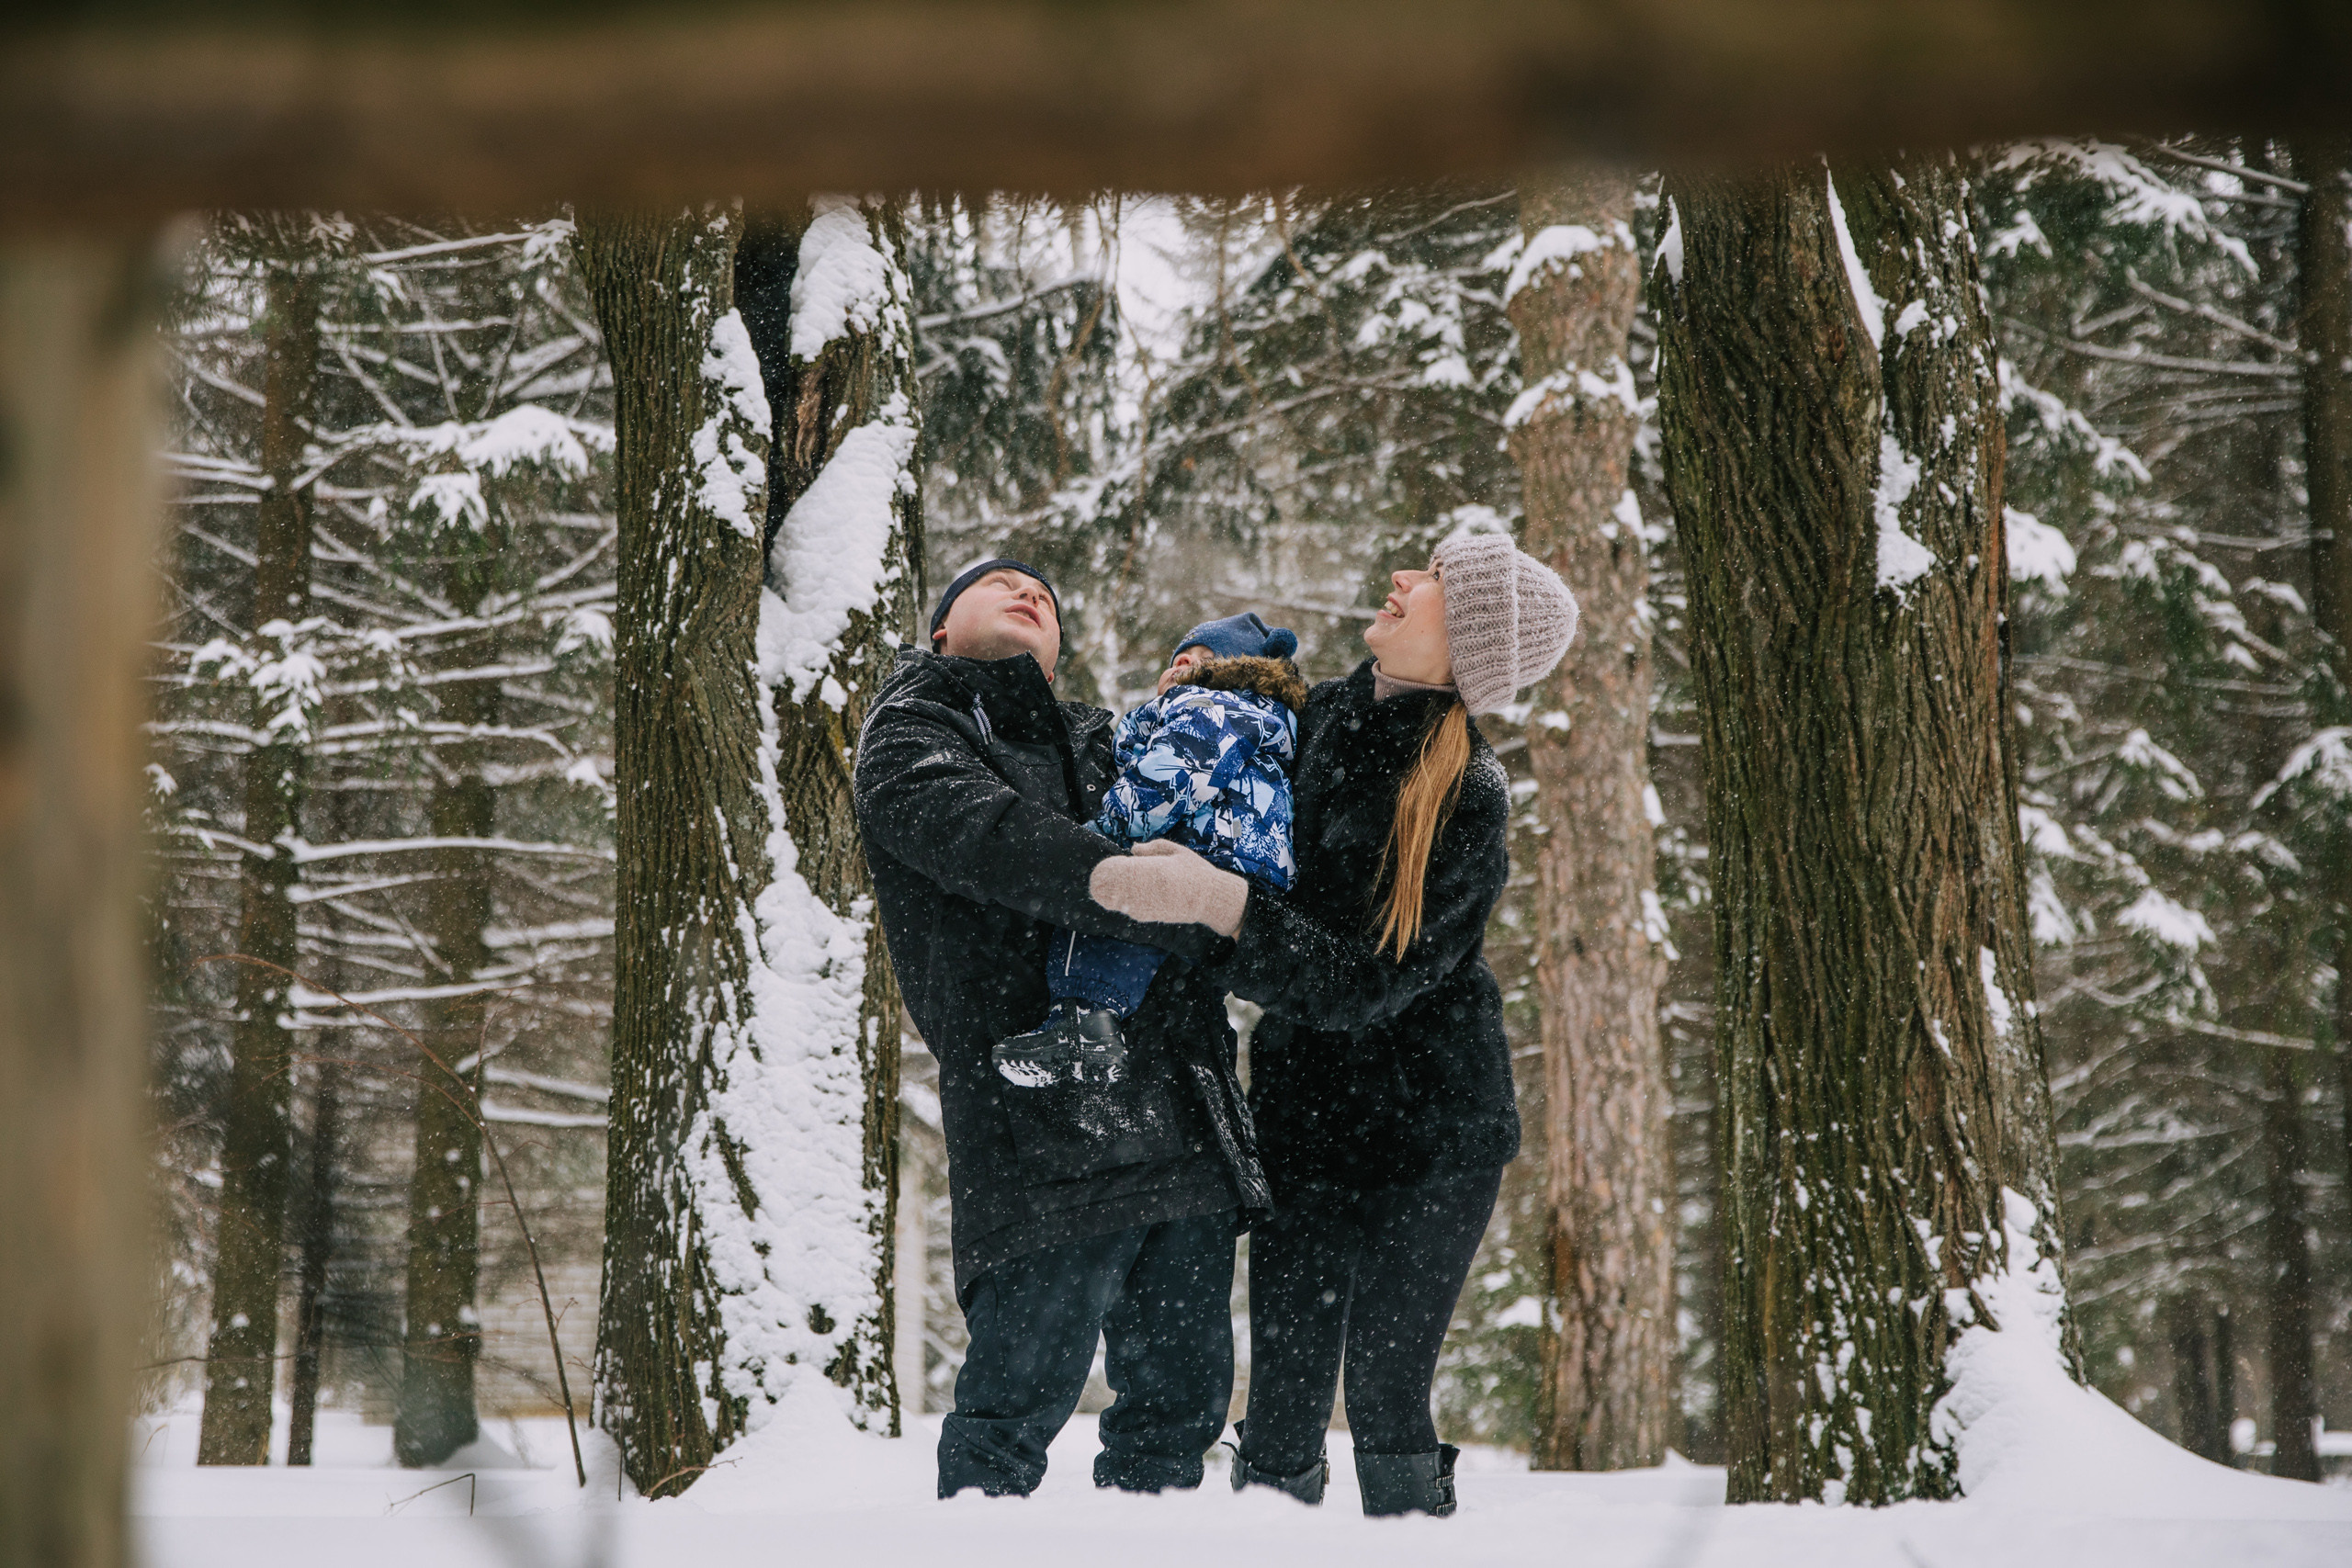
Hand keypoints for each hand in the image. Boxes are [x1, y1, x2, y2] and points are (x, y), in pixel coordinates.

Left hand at [1089, 840, 1248, 938]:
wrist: (1211, 899)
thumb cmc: (1196, 872)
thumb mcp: (1178, 852)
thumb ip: (1154, 848)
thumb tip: (1133, 848)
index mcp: (1156, 870)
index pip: (1125, 869)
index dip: (1112, 867)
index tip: (1108, 863)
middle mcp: (1150, 890)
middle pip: (1118, 888)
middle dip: (1107, 882)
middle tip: (1100, 876)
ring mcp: (1149, 905)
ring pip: (1121, 902)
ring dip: (1113, 894)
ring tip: (1107, 886)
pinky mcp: (1151, 916)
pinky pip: (1130, 910)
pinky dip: (1123, 903)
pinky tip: (1122, 897)